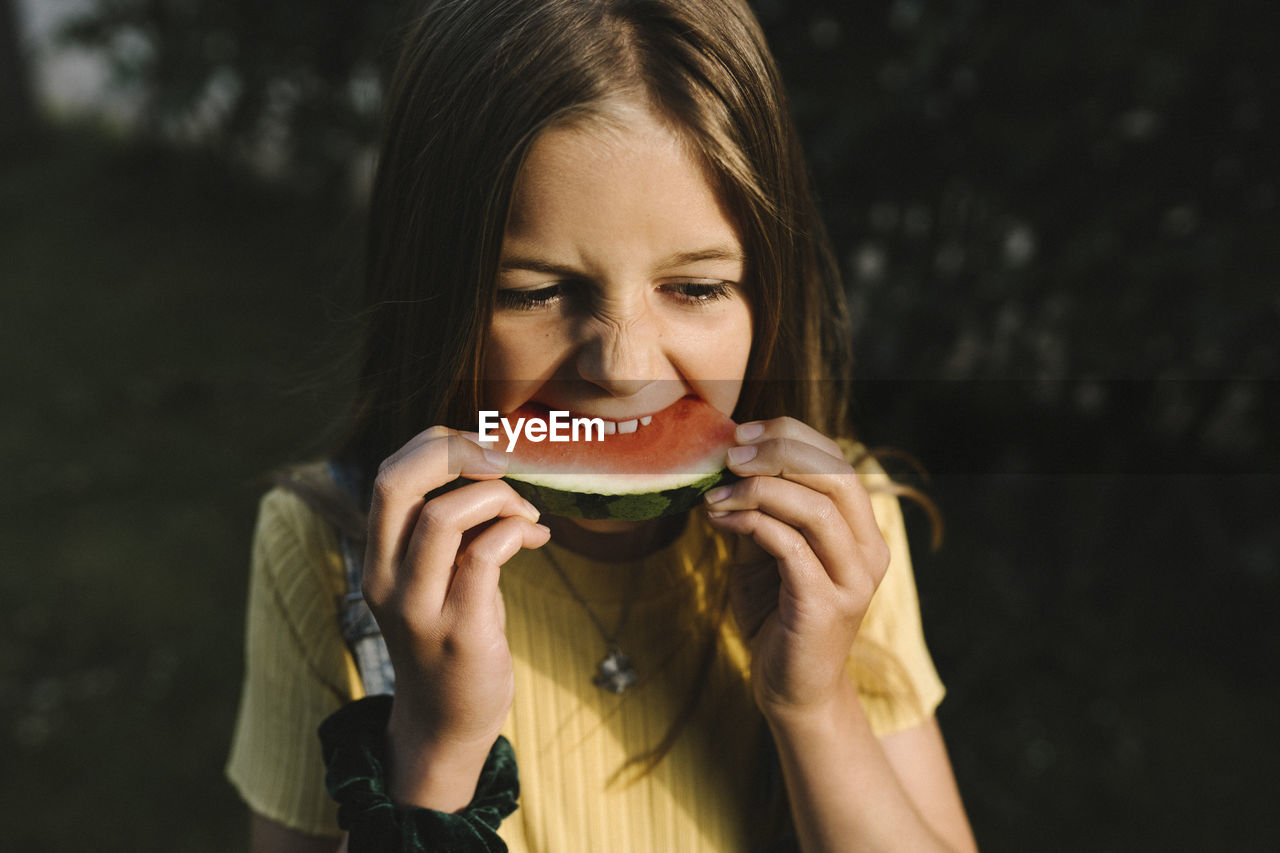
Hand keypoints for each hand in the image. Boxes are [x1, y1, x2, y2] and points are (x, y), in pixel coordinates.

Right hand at [361, 427, 549, 807]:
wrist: (447, 724)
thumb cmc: (451, 638)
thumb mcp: (437, 578)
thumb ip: (450, 530)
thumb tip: (492, 468)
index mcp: (378, 559)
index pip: (388, 476)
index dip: (435, 445)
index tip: (481, 448)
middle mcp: (386, 581)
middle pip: (398, 483)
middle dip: (455, 452)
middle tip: (503, 461)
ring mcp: (420, 608)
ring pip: (445, 517)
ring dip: (498, 498)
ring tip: (527, 515)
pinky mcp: (460, 631)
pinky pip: (484, 556)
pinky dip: (514, 532)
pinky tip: (534, 538)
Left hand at [702, 418, 889, 719]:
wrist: (791, 690)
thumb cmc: (777, 617)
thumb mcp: (768, 552)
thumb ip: (763, 511)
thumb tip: (730, 462)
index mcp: (861, 531)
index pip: (837, 461)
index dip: (791, 436)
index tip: (742, 434)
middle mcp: (869, 552)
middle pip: (836, 474)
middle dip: (779, 452)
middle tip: (730, 455)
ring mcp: (853, 581)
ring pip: (818, 508)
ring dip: (760, 489)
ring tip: (717, 491)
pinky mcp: (826, 607)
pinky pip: (792, 547)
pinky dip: (753, 523)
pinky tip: (720, 519)